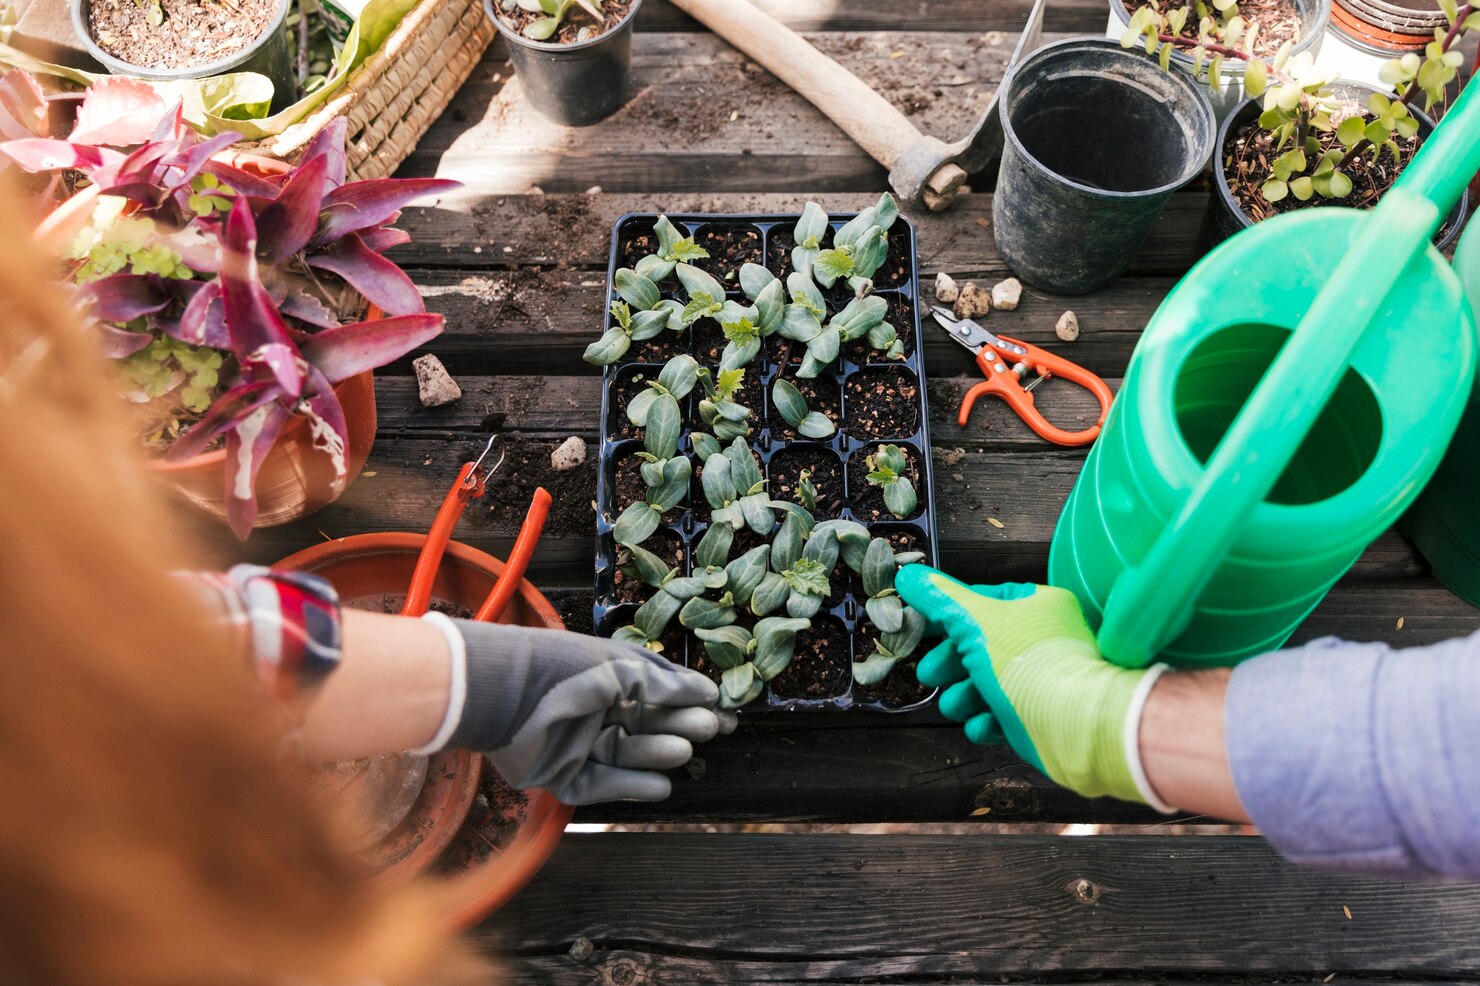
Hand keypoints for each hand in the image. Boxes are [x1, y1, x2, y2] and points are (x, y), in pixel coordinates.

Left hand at [446, 620, 734, 804]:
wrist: (503, 695)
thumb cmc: (562, 668)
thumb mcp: (620, 668)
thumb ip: (663, 685)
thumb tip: (708, 693)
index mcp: (605, 677)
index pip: (656, 691)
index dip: (688, 700)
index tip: (722, 710)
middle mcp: (592, 710)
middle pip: (645, 724)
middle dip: (678, 725)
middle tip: (710, 729)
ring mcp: (577, 744)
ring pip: (627, 755)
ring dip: (657, 753)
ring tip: (683, 751)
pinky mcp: (562, 776)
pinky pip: (603, 785)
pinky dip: (631, 786)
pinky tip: (661, 785)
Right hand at [896, 566, 1162, 803]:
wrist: (1077, 725)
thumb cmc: (1028, 663)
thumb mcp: (974, 622)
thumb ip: (939, 598)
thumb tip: (908, 575)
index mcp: (1036, 605)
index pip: (981, 604)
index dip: (946, 618)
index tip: (920, 632)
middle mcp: (1044, 638)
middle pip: (980, 646)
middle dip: (951, 665)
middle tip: (930, 676)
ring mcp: (1044, 678)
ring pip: (988, 683)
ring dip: (965, 696)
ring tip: (957, 706)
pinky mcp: (1042, 715)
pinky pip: (1005, 714)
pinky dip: (988, 720)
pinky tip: (981, 726)